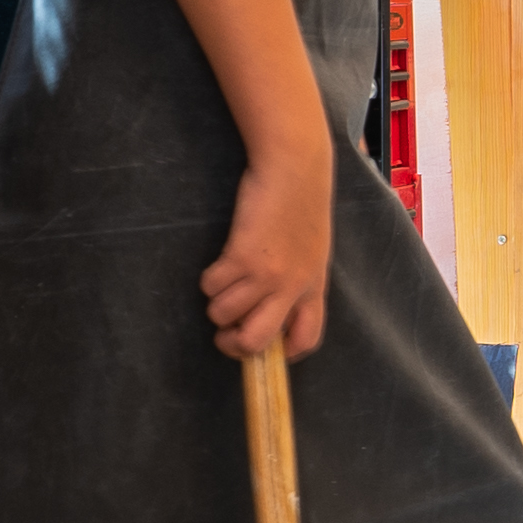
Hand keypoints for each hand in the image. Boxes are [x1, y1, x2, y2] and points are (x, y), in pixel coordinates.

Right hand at [203, 152, 331, 360]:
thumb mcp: (313, 252)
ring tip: (226, 280)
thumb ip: (298, 282)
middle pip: (254, 342)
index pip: (306, 339)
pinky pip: (211, 287)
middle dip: (232, 344)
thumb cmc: (302, 206)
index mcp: (313, 288)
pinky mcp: (241, 257)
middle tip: (226, 331)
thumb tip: (274, 311)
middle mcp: (291, 288)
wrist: (295, 170)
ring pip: (223, 314)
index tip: (268, 346)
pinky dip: (209, 279)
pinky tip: (222, 260)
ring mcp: (266, 275)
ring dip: (216, 302)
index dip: (284, 352)